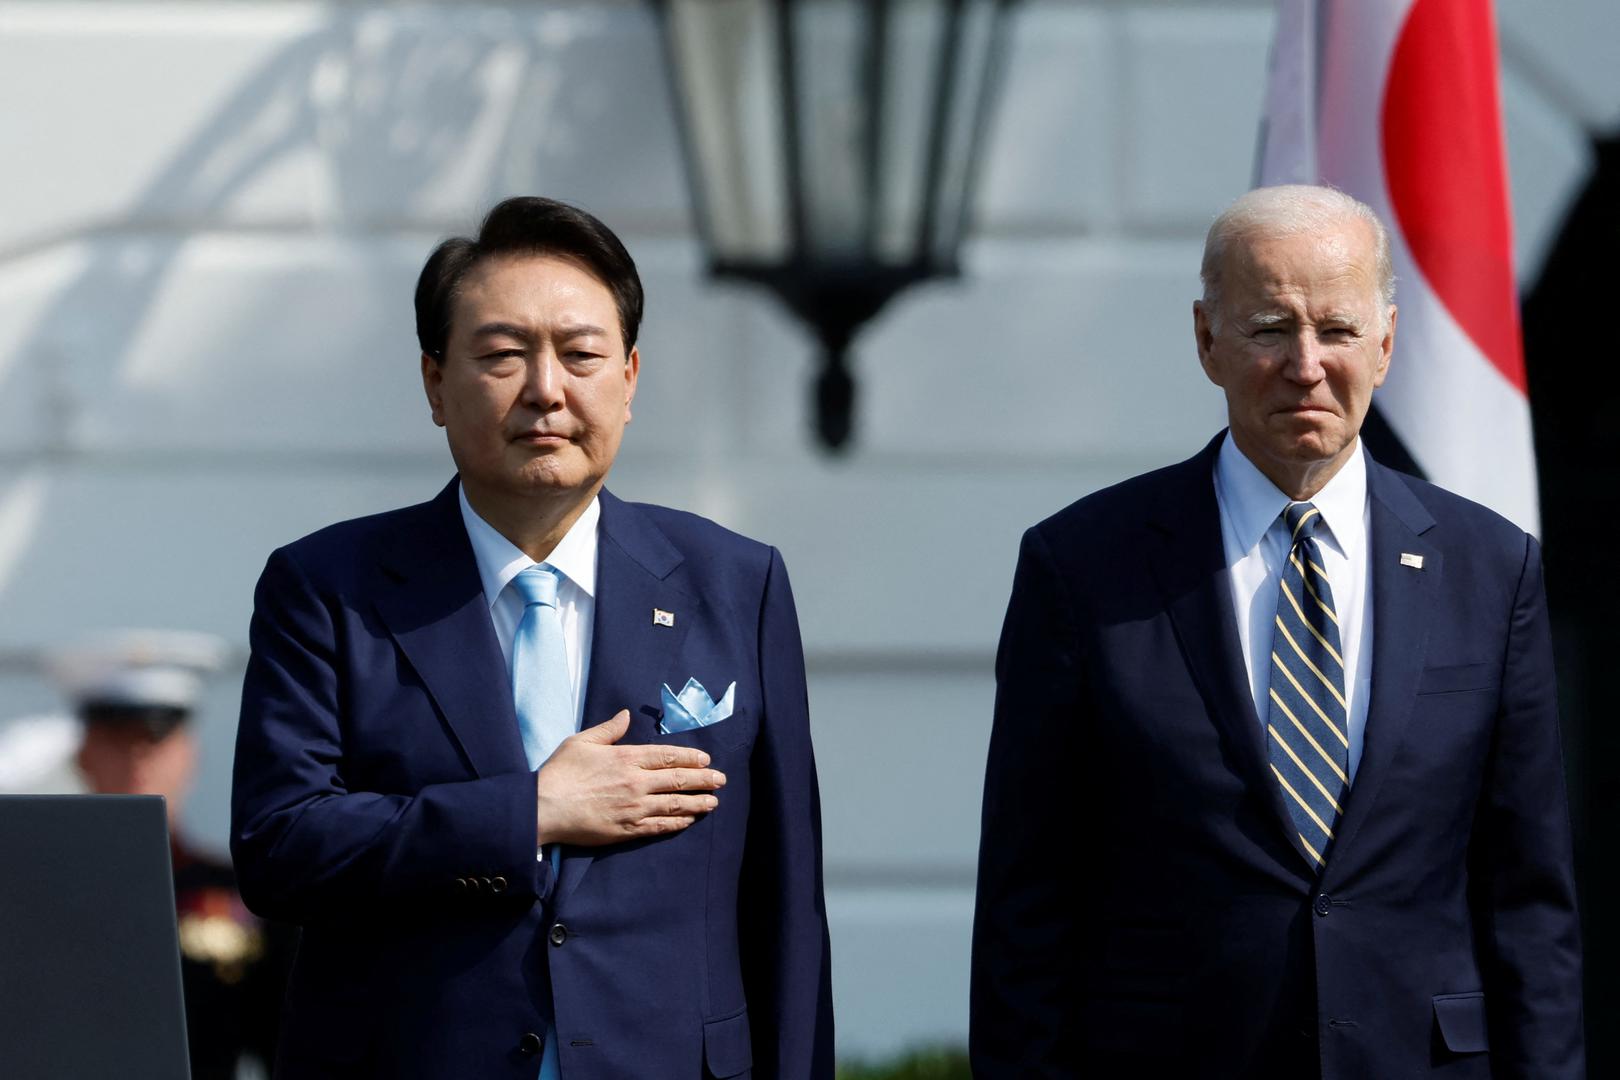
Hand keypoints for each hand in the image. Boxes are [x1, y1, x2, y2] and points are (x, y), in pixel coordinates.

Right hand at [535, 710, 725, 845]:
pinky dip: (677, 823)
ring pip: (674, 805)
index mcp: (626, 758)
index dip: (690, 758)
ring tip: (713, 802)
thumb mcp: (581, 742)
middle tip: (721, 780)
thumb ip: (608, 729)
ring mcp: (633, 808)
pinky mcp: (627, 830)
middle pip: (678, 780)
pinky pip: (659, 826)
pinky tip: (688, 820)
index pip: (668, 756)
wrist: (543, 808)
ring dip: (697, 803)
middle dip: (704, 780)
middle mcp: (635, 783)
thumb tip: (626, 715)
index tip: (707, 759)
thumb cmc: (559, 772)